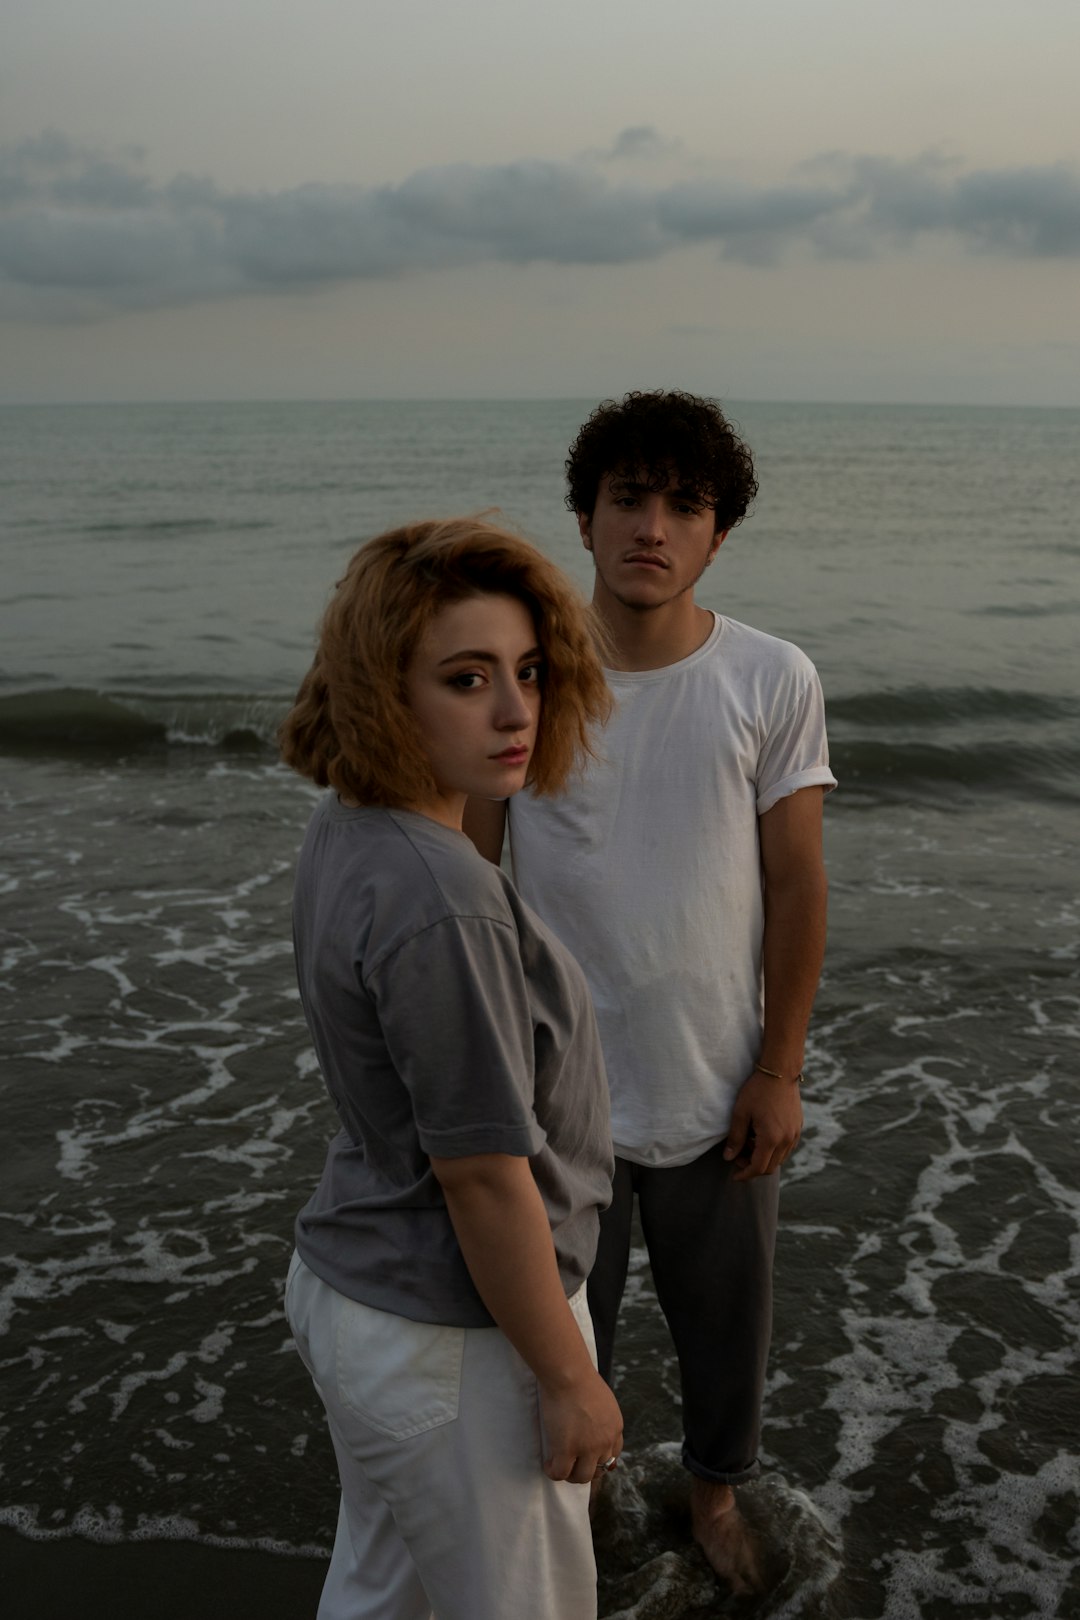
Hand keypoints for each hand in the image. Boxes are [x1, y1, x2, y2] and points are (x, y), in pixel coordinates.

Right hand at [539, 1367, 622, 1483]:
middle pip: (599, 1470)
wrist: (568, 1374)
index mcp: (615, 1428)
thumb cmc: (580, 1378)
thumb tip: (591, 1424)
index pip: (613, 1455)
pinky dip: (553, 1472)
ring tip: (559, 1464)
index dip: (598, 1458)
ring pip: (581, 1476)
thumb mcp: (602, 1400)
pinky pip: (560, 1473)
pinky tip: (548, 1463)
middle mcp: (605, 1442)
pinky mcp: (567, 1450)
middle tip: (571, 1462)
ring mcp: (587, 1448)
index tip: (586, 1456)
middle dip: (584, 1468)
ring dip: (570, 1474)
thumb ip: (601, 1416)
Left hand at [723, 1070, 801, 1180]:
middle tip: (738, 1155)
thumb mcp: (741, 1113)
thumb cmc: (757, 1091)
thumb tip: (728, 1158)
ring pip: (779, 1159)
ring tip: (749, 1141)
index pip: (758, 1168)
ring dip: (763, 1158)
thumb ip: (735, 1138)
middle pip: (770, 1167)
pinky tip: (761, 1136)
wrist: (780, 1072)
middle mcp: (786, 1140)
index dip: (745, 1174)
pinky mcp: (798, 1128)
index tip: (734, 1176)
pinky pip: (786, 1148)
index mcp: (771, 1139)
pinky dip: (773, 1150)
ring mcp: (794, 1135)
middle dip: (752, 1166)